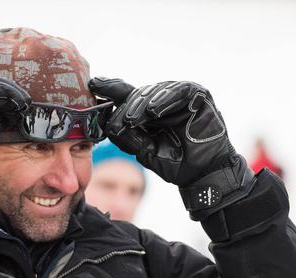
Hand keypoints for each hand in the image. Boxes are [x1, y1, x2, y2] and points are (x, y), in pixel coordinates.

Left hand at [89, 78, 253, 217]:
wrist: (201, 174)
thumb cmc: (174, 163)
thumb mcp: (144, 150)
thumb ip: (128, 136)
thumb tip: (109, 124)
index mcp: (147, 111)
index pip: (126, 95)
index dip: (110, 88)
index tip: (93, 84)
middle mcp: (162, 101)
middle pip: (138, 94)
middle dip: (127, 107)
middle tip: (121, 121)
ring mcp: (180, 97)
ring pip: (156, 92)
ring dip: (143, 104)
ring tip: (133, 119)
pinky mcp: (198, 95)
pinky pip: (179, 92)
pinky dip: (165, 100)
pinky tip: (154, 111)